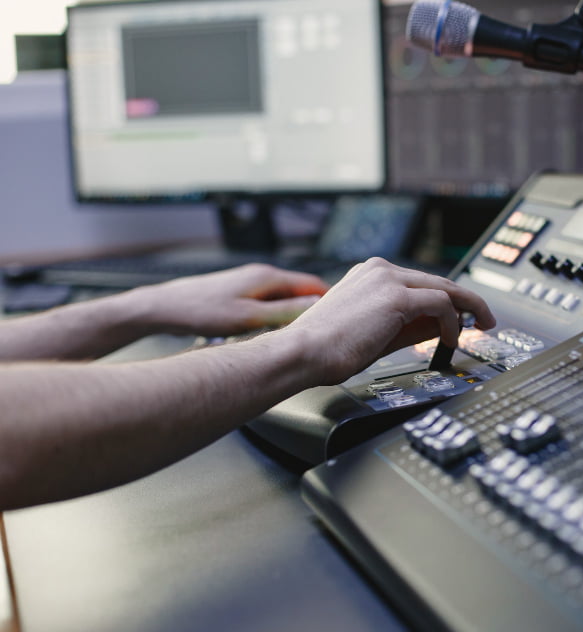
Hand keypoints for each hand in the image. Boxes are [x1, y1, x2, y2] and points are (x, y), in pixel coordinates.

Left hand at [133, 263, 329, 336]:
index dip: (333, 299)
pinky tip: (278, 331)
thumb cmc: (200, 311)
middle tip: (332, 326)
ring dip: (297, 313)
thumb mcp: (249, 317)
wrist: (163, 308)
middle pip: (300, 290)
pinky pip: (270, 304)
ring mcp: (249, 285)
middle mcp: (260, 276)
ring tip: (308, 332)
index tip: (347, 313)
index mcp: (267, 277)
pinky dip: (279, 316)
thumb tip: (317, 307)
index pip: (313, 284)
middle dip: (317, 307)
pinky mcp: (239, 295)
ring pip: (284, 298)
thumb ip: (285, 312)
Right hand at [284, 258, 494, 383]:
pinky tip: (452, 338)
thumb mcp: (378, 333)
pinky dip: (453, 321)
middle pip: (436, 280)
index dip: (446, 299)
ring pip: (444, 287)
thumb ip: (410, 325)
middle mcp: (380, 269)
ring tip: (479, 327)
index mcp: (370, 274)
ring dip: (467, 308)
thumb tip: (442, 327)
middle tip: (483, 318)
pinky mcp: (395, 296)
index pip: (420, 282)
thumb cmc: (329, 349)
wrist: (304, 352)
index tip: (460, 315)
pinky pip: (440, 303)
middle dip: (465, 300)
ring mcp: (388, 279)